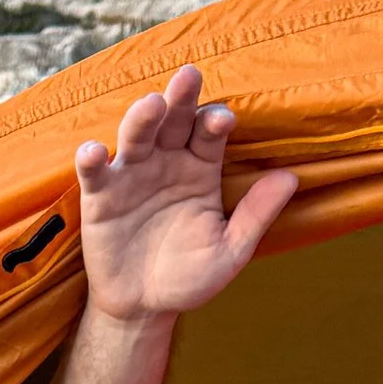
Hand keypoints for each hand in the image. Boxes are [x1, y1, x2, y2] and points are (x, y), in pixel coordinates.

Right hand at [73, 62, 297, 323]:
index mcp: (200, 169)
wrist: (144, 306)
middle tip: (189, 76)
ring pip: (136, 135)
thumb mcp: (229, 251)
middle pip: (174, 120)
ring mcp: (131, 174)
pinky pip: (94, 172)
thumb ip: (256, 215)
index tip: (223, 120)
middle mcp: (166, 161)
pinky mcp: (100, 195)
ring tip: (151, 105)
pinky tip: (94, 151)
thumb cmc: (189, 277)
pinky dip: (91, 159)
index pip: (209, 134)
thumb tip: (291, 178)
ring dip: (142, 118)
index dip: (215, 123)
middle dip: (181, 98)